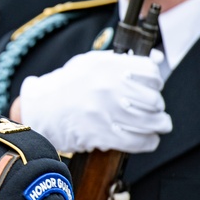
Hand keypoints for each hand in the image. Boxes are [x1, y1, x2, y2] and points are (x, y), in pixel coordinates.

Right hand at [19, 50, 171, 152]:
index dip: (155, 82)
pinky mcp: (102, 134)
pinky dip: (148, 142)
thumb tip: (159, 57)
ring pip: (150, 122)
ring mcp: (105, 112)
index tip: (151, 88)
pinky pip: (138, 141)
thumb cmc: (67, 85)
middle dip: (157, 108)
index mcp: (106, 66)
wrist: (40, 109)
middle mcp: (107, 87)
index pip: (150, 73)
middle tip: (155, 111)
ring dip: (158, 126)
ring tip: (158, 126)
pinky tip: (147, 139)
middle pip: (153, 100)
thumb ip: (123, 60)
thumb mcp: (91, 63)